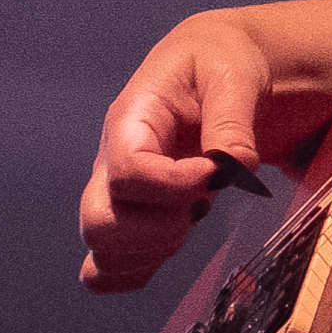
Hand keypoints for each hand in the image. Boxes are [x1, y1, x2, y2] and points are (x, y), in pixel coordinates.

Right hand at [77, 10, 271, 294]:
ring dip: (156, 249)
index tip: (214, 176)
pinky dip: (141, 269)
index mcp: (131, 120)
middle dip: (159, 229)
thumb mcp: (233, 74)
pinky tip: (178, 232)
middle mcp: (112, 161)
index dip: (172, 187)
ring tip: (194, 212)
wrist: (215, 68)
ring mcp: (116, 194)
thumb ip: (231, 122)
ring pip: (104, 252)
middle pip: (98, 224)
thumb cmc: (221, 63)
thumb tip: (233, 167)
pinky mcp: (130, 218)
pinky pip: (109, 268)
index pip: (126, 172)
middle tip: (200, 204)